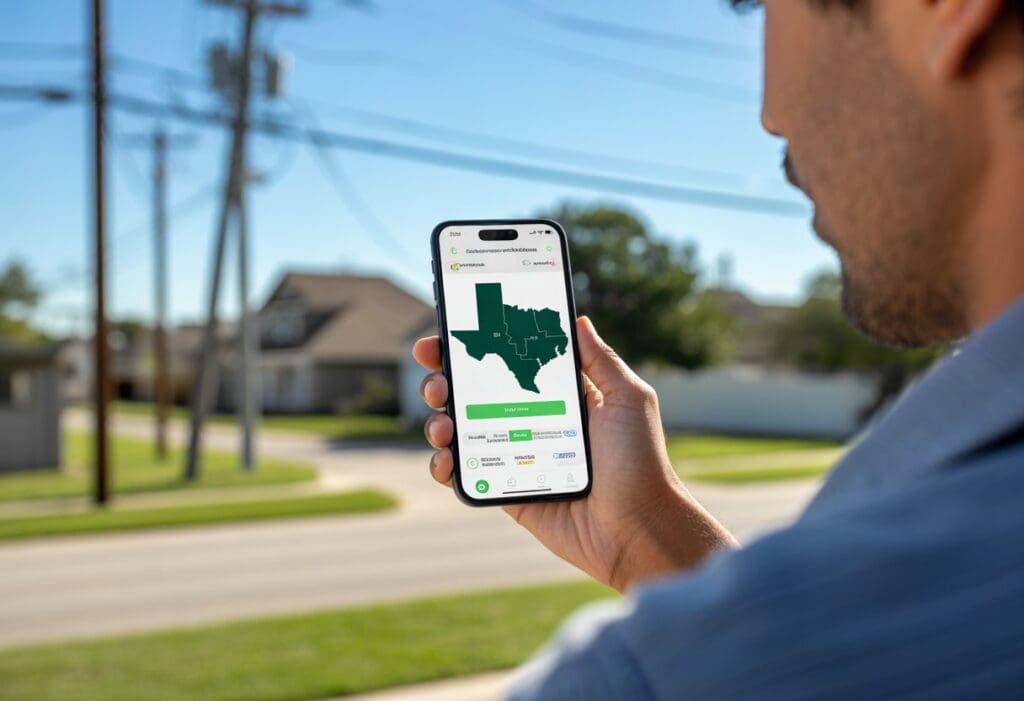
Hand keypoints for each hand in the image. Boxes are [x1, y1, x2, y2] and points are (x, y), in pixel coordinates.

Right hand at [412, 316, 736, 592]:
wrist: (637, 527)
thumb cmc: (639, 461)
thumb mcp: (627, 399)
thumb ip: (600, 360)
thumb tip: (579, 320)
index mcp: (558, 395)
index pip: (506, 361)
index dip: (475, 347)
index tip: (447, 335)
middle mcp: (531, 421)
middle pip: (473, 393)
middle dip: (444, 379)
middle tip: (437, 381)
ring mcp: (516, 457)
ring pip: (460, 432)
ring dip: (438, 422)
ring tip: (443, 424)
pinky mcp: (507, 491)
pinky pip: (466, 475)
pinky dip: (444, 466)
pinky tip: (445, 459)